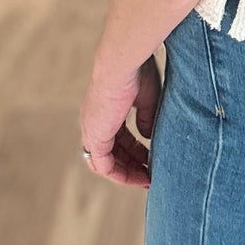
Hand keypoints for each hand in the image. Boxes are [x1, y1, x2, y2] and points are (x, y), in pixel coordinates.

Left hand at [79, 53, 161, 186]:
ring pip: (107, 162)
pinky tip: (140, 176)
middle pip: (113, 152)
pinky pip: (105, 166)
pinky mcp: (95, 137)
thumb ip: (146, 118)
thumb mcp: (146, 97)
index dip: (135, 150)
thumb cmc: (135, 72)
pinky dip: (122, 173)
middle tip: (151, 174)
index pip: (119, 137)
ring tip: (148, 179)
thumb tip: (147, 137)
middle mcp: (94, 121)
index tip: (152, 158)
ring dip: (128, 172)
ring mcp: (92, 130)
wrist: (121, 65)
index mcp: (105, 108)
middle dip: (133, 164)